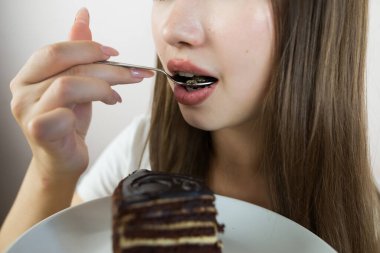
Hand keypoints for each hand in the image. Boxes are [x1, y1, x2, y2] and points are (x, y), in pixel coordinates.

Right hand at [9, 8, 152, 177]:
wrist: (62, 162)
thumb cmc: (69, 125)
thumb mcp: (77, 85)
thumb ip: (77, 55)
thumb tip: (83, 18)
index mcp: (29, 75)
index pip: (55, 50)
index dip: (87, 47)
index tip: (115, 53)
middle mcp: (22, 90)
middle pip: (63, 61)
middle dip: (103, 65)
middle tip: (130, 72)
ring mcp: (27, 111)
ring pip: (69, 83)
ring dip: (103, 85)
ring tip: (118, 95)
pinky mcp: (39, 131)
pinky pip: (66, 111)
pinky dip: (95, 104)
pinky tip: (109, 106)